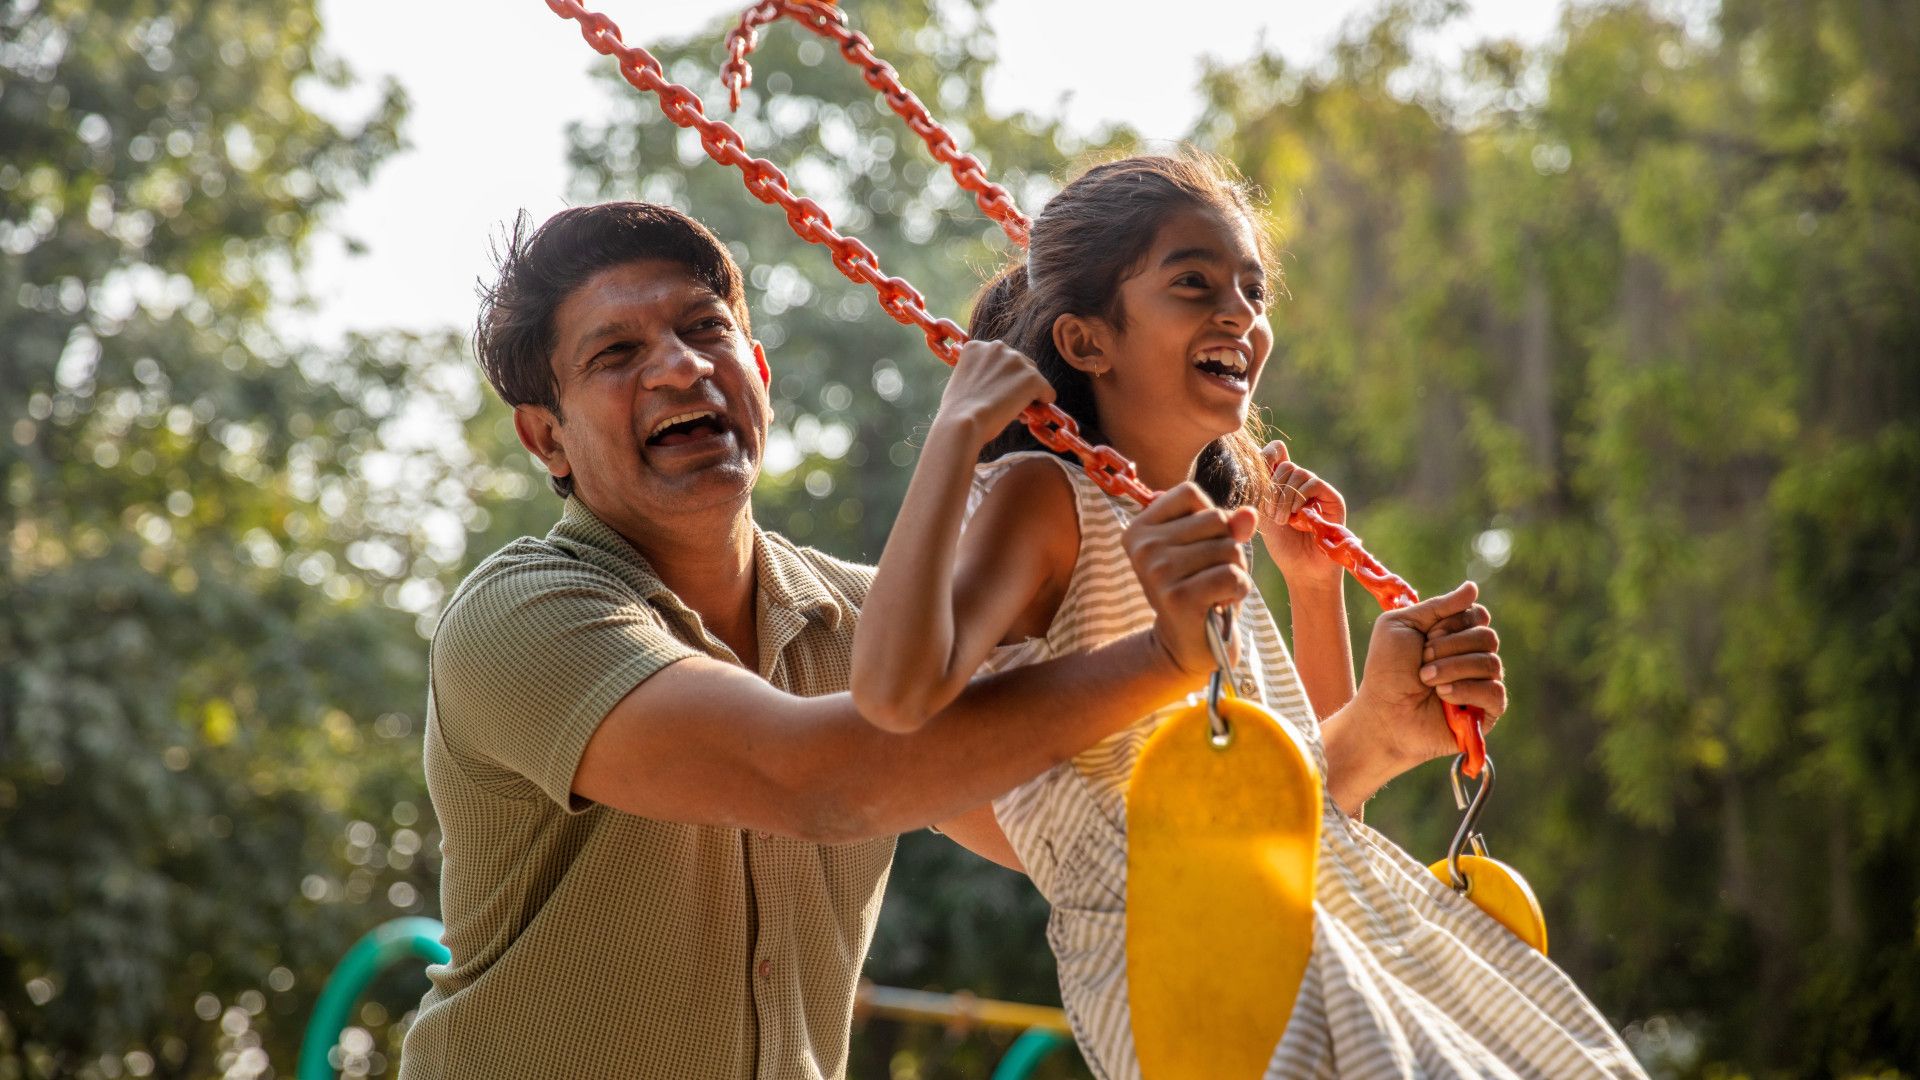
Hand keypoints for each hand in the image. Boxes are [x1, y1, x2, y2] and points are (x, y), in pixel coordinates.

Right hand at [933, 339, 1054, 447]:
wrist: (962, 423)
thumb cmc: (957, 411)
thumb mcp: (963, 382)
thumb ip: (981, 375)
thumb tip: (1002, 388)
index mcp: (977, 346)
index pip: (1000, 359)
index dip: (1000, 379)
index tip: (994, 394)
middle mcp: (998, 347)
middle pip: (1020, 365)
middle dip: (1017, 383)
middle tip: (1007, 405)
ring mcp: (1017, 361)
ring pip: (1034, 378)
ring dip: (1028, 394)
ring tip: (1015, 412)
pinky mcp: (1032, 377)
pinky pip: (1047, 392)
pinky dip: (1042, 403)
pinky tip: (1030, 415)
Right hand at [1122, 482, 1256, 676]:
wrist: (1188, 646)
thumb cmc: (1200, 590)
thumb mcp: (1211, 550)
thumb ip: (1229, 526)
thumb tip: (1249, 515)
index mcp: (1140, 529)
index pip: (1190, 493)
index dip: (1211, 516)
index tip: (1199, 547)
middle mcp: (1143, 547)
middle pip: (1215, 519)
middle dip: (1228, 546)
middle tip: (1211, 575)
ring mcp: (1158, 572)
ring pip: (1228, 548)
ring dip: (1236, 570)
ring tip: (1216, 591)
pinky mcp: (1178, 598)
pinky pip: (1232, 575)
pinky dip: (1240, 589)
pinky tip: (1223, 603)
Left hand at [1256, 441, 1347, 587]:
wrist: (1302, 569)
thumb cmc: (1283, 545)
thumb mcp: (1265, 512)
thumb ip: (1265, 483)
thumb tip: (1269, 448)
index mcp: (1284, 483)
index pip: (1275, 452)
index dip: (1265, 459)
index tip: (1258, 484)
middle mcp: (1302, 483)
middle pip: (1284, 464)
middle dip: (1273, 489)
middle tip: (1273, 515)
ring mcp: (1318, 490)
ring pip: (1296, 472)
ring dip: (1284, 498)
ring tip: (1283, 521)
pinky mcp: (1332, 498)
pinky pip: (1312, 482)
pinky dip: (1300, 497)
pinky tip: (1297, 516)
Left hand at [1350, 581, 1507, 772]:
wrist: (1382, 713)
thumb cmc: (1386, 671)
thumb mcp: (1401, 625)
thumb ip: (1437, 606)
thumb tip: (1473, 587)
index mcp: (1455, 635)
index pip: (1478, 615)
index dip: (1453, 623)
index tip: (1427, 635)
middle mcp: (1472, 657)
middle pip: (1487, 636)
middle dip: (1449, 647)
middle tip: (1422, 660)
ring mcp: (1482, 684)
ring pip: (1491, 663)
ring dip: (1452, 669)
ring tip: (1426, 680)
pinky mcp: (1486, 712)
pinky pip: (1495, 692)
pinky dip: (1466, 690)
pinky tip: (1443, 696)